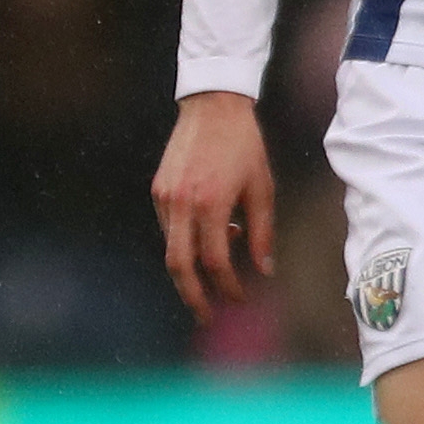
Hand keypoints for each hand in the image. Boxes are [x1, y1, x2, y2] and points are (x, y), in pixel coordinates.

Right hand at [152, 91, 278, 320]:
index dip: (228, 286)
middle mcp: (183, 203)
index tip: (240, 298)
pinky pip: (169, 229)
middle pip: (180, 266)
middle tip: (208, 317)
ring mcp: (165, 197)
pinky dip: (186, 243)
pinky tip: (210, 237)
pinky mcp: (158, 190)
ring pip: (172, 249)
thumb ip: (262, 232)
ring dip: (192, 270)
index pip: (216, 261)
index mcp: (212, 203)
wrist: (213, 106)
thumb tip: (265, 269)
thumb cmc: (244, 146)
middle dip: (194, 297)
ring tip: (214, 277)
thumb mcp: (262, 188)